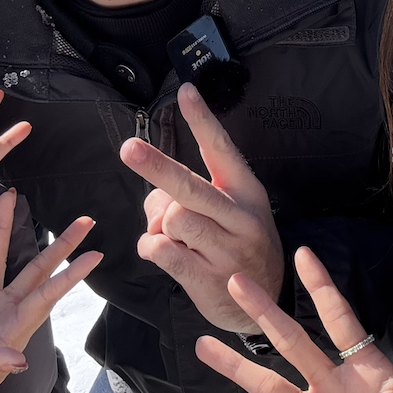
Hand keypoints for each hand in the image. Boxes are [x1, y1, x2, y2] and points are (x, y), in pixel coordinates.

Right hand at [0, 193, 100, 392]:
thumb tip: (17, 360)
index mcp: (16, 325)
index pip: (49, 293)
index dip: (71, 274)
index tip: (96, 253)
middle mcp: (3, 308)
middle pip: (35, 268)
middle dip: (58, 245)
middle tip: (84, 219)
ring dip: (0, 229)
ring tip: (7, 197)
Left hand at [121, 83, 281, 332]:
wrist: (264, 300)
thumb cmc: (237, 244)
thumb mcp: (227, 214)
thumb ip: (183, 197)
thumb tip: (152, 201)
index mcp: (245, 191)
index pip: (222, 149)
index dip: (203, 120)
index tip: (186, 91)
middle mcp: (239, 217)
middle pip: (191, 187)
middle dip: (157, 167)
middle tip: (128, 149)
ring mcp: (226, 250)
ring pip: (173, 219)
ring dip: (159, 225)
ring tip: (174, 236)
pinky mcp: (207, 279)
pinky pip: (161, 251)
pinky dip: (151, 247)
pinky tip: (165, 253)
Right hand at [194, 248, 392, 392]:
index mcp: (364, 370)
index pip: (339, 319)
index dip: (321, 287)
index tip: (302, 254)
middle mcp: (332, 389)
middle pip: (292, 342)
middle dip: (265, 312)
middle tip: (236, 282)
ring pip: (270, 387)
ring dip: (236, 368)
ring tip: (204, 344)